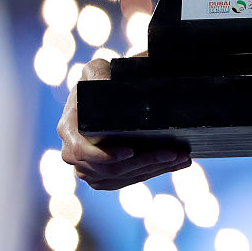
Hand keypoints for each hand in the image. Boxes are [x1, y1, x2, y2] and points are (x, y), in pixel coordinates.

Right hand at [58, 58, 188, 189]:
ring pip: (121, 177)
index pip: (82, 151)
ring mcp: (87, 167)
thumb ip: (97, 71)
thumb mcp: (96, 70)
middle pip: (109, 169)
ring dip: (154, 169)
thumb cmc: (102, 80)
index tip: (130, 151)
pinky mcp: (102, 175)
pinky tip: (176, 164)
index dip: (104, 156)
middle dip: (144, 162)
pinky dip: (152, 172)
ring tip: (182, 157)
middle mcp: (74, 152)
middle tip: (174, 153)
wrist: (109, 95)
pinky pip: (126, 180)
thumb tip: (105, 80)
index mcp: (69, 128)